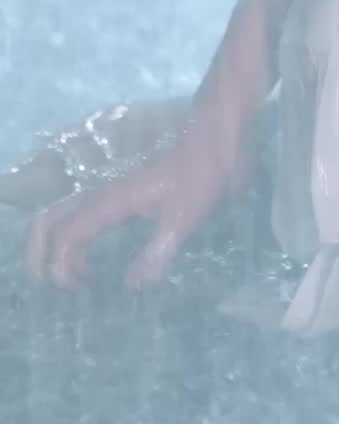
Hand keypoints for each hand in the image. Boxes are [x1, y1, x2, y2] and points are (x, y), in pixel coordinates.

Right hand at [23, 114, 255, 291]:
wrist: (212, 137)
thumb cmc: (201, 172)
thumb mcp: (185, 215)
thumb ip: (158, 251)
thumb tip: (130, 285)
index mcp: (113, 200)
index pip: (67, 233)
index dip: (61, 265)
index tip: (78, 289)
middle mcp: (104, 195)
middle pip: (49, 219)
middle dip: (38, 253)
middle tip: (52, 286)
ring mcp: (111, 193)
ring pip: (62, 216)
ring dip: (55, 248)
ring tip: (75, 280)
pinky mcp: (122, 195)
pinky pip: (82, 218)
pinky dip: (73, 241)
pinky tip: (92, 262)